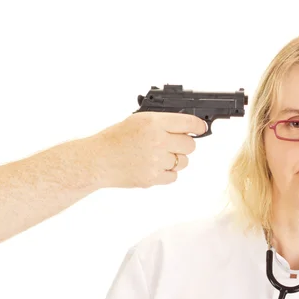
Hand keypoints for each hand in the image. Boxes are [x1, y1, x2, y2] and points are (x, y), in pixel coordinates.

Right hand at [87, 111, 206, 188]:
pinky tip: (155, 167)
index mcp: (153, 123)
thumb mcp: (137, 121)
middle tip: (173, 144)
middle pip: (190, 145)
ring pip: (183, 162)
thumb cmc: (114, 140)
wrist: (98, 160)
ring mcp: (156, 161)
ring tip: (159, 156)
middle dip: (184, 144)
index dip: (198, 126)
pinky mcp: (153, 178)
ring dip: (176, 160)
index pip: (188, 123)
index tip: (201, 128)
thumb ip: (161, 123)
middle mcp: (157, 141)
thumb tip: (184, 127)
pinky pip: (173, 176)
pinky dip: (167, 173)